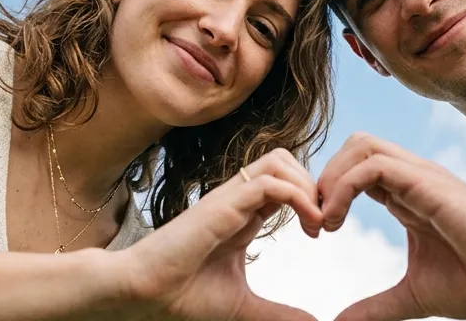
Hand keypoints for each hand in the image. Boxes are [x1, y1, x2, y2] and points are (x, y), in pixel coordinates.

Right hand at [117, 148, 322, 320]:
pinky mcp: (222, 204)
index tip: (322, 231)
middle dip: (313, 184)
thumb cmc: (182, 296)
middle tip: (324, 223)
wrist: (142, 295)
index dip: (310, 198)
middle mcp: (237, 200)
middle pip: (285, 160)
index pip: (284, 182)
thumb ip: (277, 313)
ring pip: (279, 160)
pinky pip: (268, 181)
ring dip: (307, 185)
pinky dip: (297, 195)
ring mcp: (229, 198)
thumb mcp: (243, 306)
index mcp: (243, 214)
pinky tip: (309, 225)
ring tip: (317, 222)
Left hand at [318, 133, 465, 320]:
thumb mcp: (415, 295)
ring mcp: (422, 176)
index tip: (315, 232)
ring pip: (361, 146)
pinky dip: (345, 186)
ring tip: (325, 222)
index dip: (328, 193)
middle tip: (314, 224)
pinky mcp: (429, 183)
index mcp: (406, 195)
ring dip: (331, 179)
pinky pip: (373, 165)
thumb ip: (378, 306)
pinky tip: (337, 220)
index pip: (355, 170)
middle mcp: (412, 178)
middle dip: (323, 179)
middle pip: (354, 148)